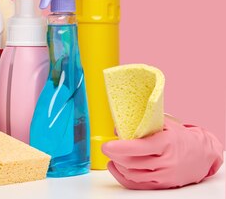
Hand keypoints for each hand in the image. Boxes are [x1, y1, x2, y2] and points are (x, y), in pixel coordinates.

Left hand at [102, 117, 223, 189]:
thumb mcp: (164, 124)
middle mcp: (166, 162)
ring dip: (119, 165)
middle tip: (107, 148)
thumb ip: (141, 124)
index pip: (139, 147)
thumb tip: (118, 127)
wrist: (201, 155)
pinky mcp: (162, 185)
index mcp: (166, 143)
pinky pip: (137, 184)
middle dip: (115, 155)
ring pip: (133, 174)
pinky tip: (116, 167)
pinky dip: (123, 176)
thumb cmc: (180, 138)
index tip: (107, 145)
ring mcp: (165, 176)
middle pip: (132, 162)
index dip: (120, 147)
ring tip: (113, 155)